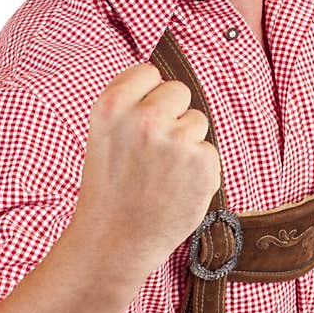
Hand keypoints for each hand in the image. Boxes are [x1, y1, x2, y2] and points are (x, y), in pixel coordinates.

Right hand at [73, 63, 222, 282]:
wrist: (115, 240)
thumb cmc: (110, 186)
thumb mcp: (104, 134)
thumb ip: (132, 104)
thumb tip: (169, 82)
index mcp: (112, 104)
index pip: (149, 72)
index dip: (148, 98)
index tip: (140, 122)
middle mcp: (145, 118)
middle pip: (179, 91)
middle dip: (172, 115)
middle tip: (153, 151)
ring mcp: (177, 140)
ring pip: (197, 121)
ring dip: (186, 143)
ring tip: (161, 173)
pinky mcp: (203, 163)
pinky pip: (209, 150)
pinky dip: (198, 169)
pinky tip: (175, 188)